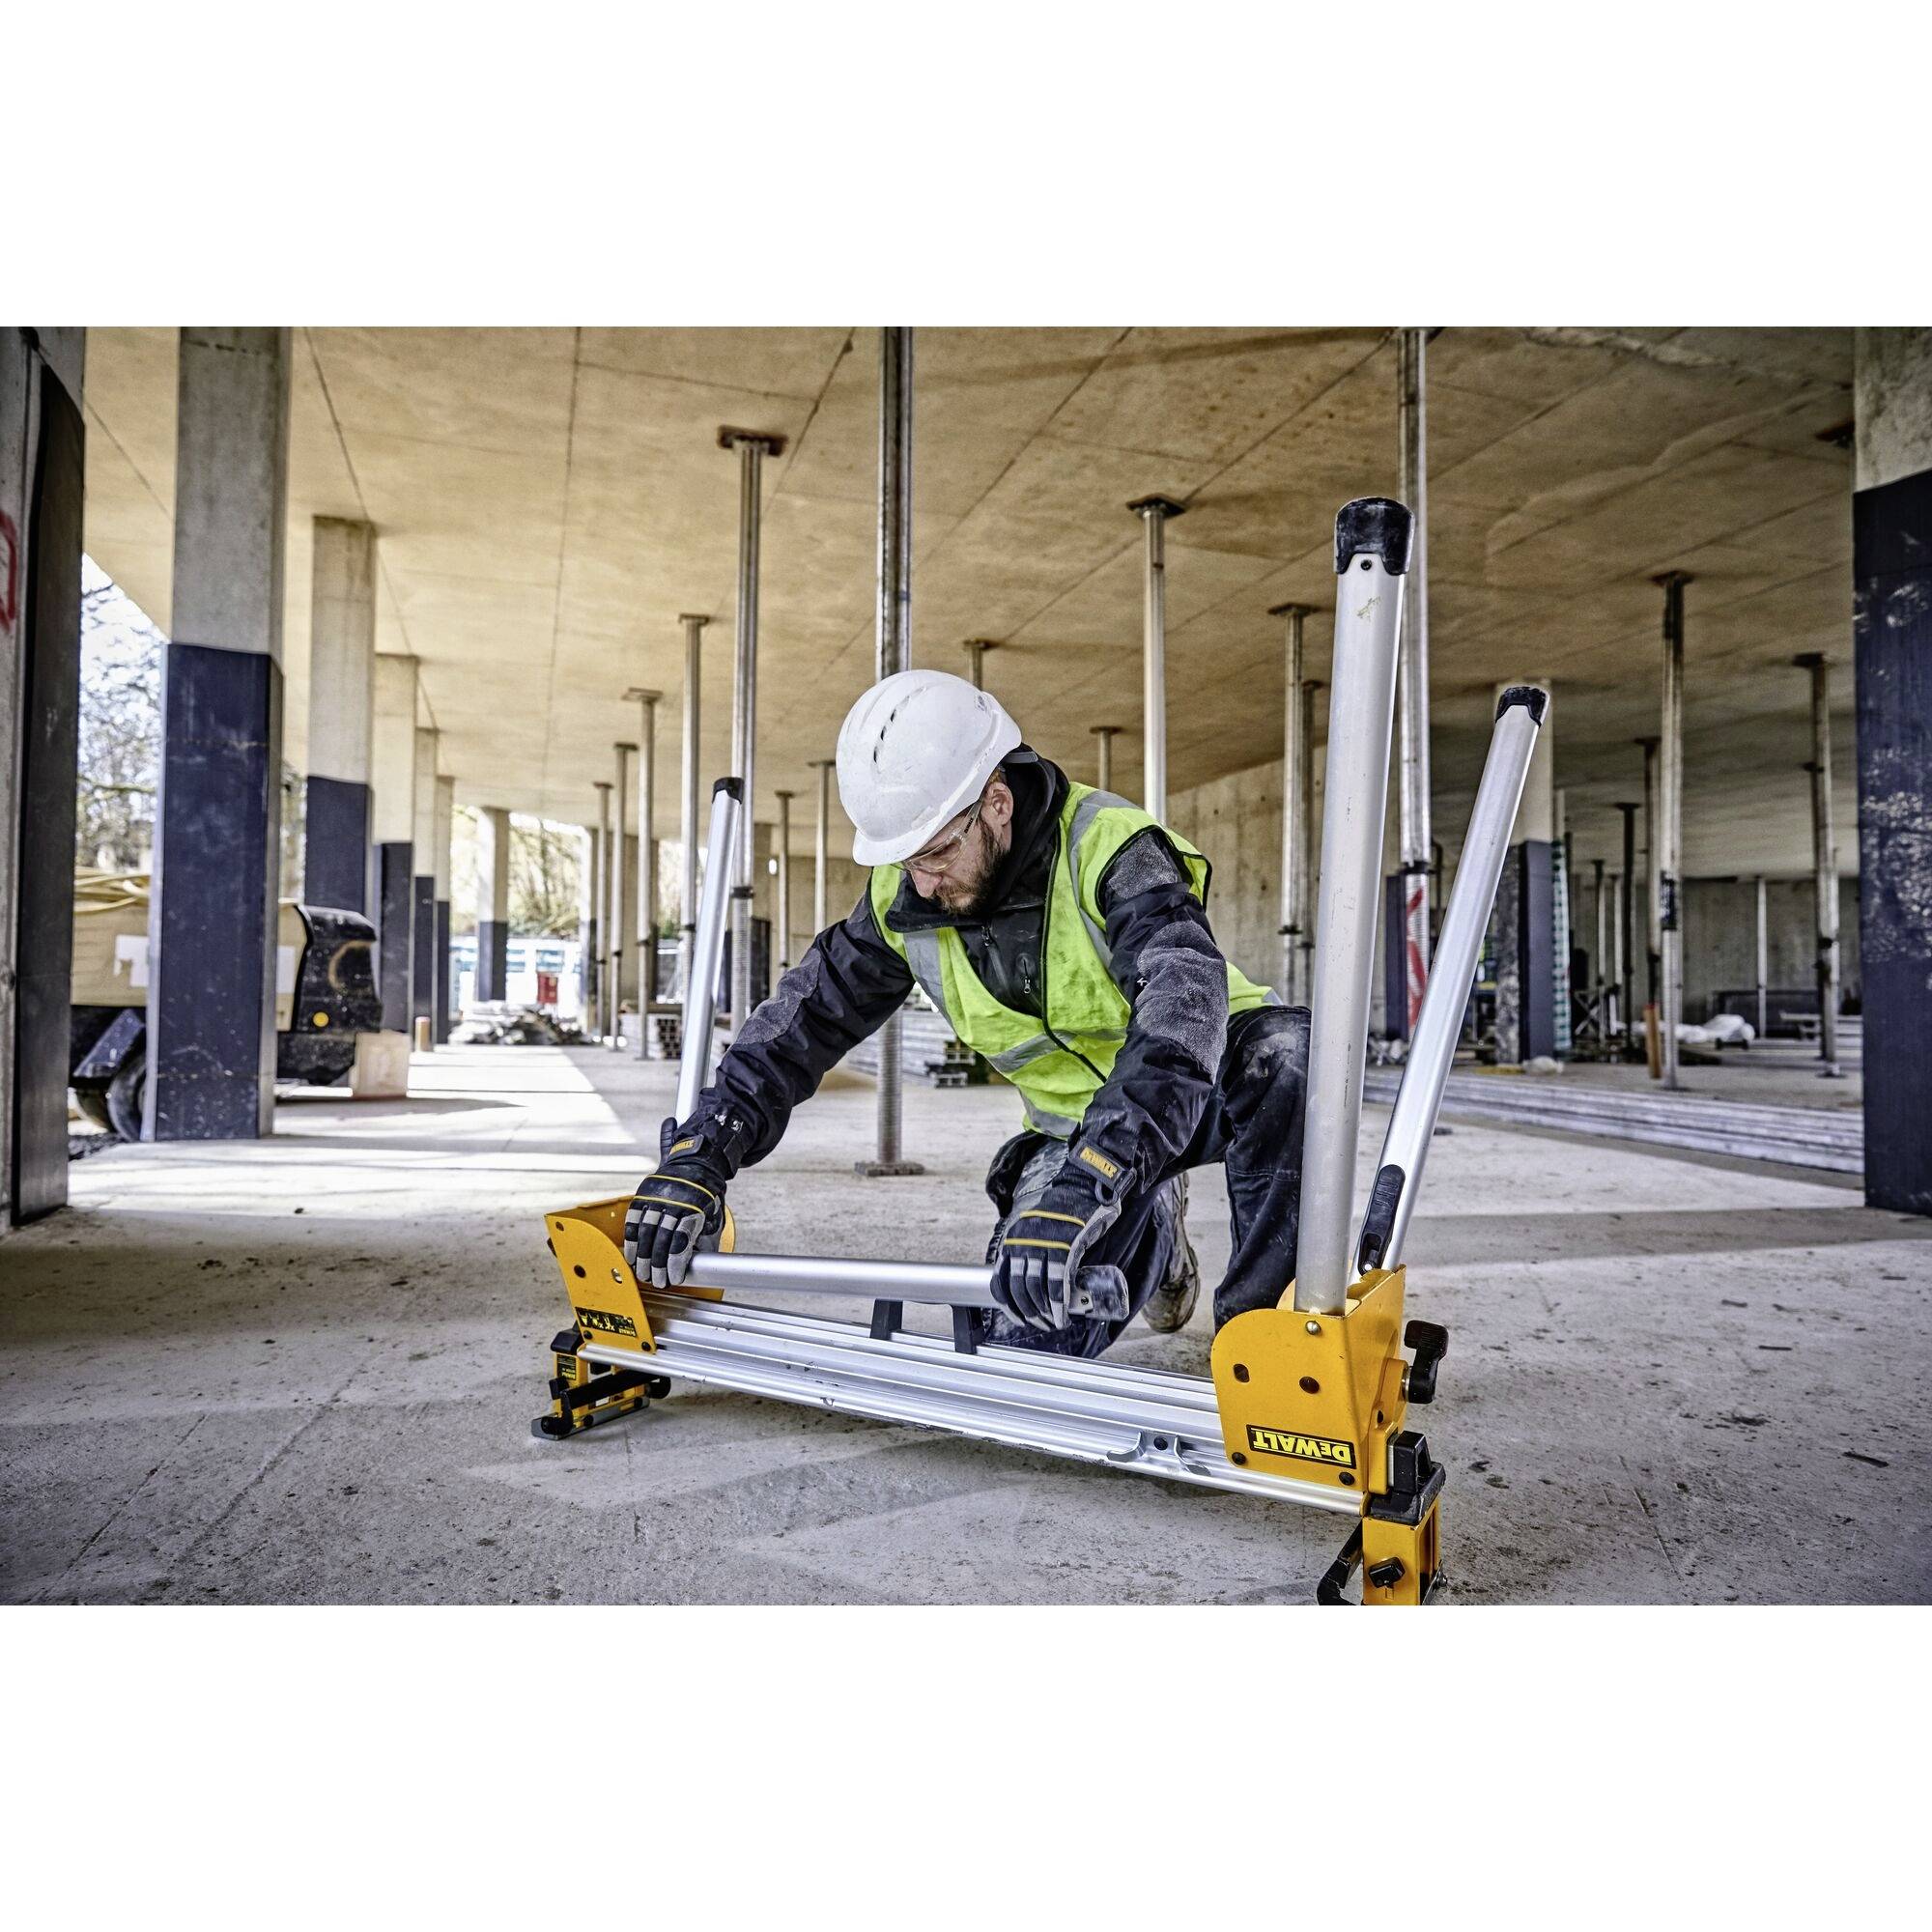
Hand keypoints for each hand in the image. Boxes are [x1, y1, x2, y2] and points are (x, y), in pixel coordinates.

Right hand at [624, 1122, 727, 1288]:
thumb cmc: (706, 1197)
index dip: (675, 1262)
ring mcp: (656, 1197)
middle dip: (657, 1265)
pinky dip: (631, 1241)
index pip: (681, 1240)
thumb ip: (705, 1240)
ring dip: (642, 1257)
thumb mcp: (713, 1217)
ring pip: (645, 1232)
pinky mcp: (643, 1195)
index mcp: (695, 1208)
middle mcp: (674, 1202)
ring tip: (643, 1274)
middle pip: (661, 1239)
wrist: (695, 1165)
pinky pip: (633, 1221)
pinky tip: (631, 1257)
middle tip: (656, 1281)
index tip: (674, 1278)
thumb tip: (699, 1267)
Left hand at [991, 1167, 1122, 1331]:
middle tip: (1041, 1324)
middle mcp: (1022, 1242)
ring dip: (1045, 1312)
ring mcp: (1043, 1244)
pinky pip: (1058, 1282)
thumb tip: (1037, 1274)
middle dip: (1030, 1313)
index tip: (1018, 1317)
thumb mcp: (1036, 1224)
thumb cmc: (1063, 1204)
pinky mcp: (1065, 1245)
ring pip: (1037, 1289)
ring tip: (1054, 1323)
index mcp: (1012, 1238)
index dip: (1009, 1304)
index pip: (1001, 1280)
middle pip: (1019, 1289)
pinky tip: (1063, 1314)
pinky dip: (1059, 1303)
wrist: (1082, 1178)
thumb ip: (1032, 1247)